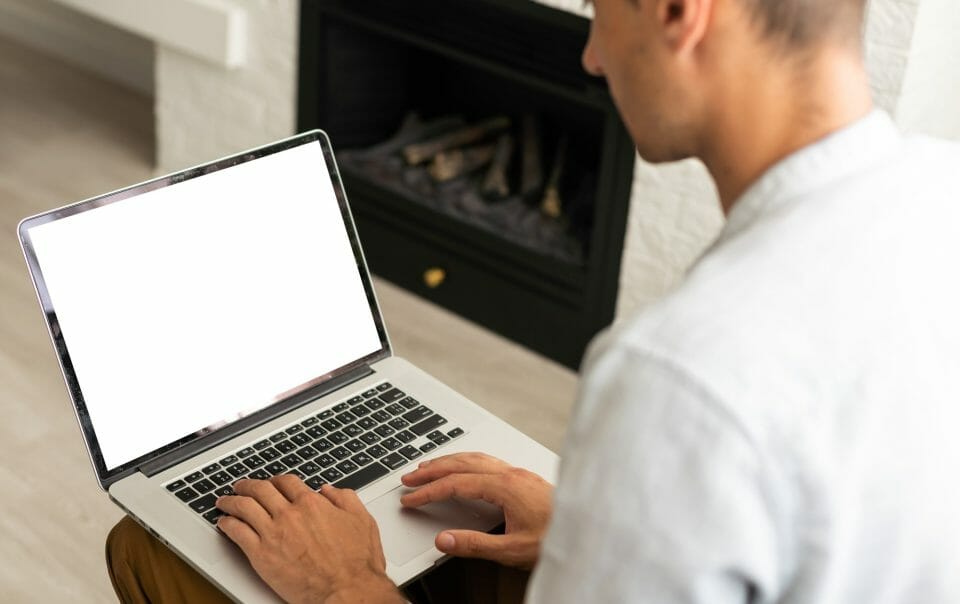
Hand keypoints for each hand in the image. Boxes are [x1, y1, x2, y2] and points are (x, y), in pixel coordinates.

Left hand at [216, 476, 402, 603]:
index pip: (286, 482)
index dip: (276, 480)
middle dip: (248, 485)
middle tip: (241, 486)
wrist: (347, 590)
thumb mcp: (362, 520)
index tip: (271, 483)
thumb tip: (330, 490)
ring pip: (244, 507)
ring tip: (225, 501)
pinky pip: (237, 532)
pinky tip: (224, 523)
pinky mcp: (262, 555)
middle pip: (261, 490)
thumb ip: (345, 499)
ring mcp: (274, 533)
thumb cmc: (356, 562)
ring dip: (231, 501)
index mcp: (312, 504)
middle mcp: (290, 514)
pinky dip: (227, 524)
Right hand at [400, 452, 552, 569]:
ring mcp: (519, 473)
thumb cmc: (558, 538)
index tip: (410, 498)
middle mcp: (511, 474)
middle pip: (462, 463)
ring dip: (448, 461)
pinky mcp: (525, 477)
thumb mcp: (513, 550)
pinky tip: (464, 468)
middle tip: (409, 478)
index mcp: (505, 487)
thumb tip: (444, 540)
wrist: (590, 530)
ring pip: (475, 458)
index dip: (429, 491)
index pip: (456, 484)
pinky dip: (467, 461)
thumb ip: (475, 545)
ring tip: (428, 467)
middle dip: (432, 469)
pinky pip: (488, 461)